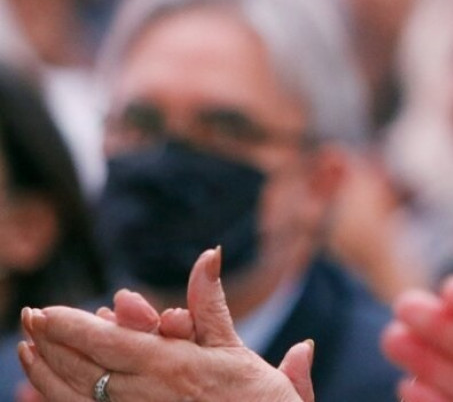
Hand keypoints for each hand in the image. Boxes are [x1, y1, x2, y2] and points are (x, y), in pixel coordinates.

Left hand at [19, 248, 314, 401]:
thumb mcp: (238, 350)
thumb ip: (211, 303)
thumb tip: (210, 254)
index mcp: (174, 368)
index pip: (108, 343)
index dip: (71, 327)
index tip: (46, 310)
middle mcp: (148, 396)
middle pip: (83, 368)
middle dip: (51, 342)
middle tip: (28, 317)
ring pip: (78, 396)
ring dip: (47, 371)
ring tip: (27, 349)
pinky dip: (60, 398)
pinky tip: (45, 388)